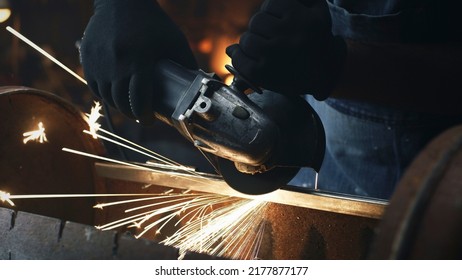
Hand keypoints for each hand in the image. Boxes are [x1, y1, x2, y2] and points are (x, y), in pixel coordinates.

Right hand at [79, 0, 196, 122]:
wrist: (122, 2)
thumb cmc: (153, 23)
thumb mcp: (175, 42)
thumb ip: (187, 65)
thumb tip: (198, 86)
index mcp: (139, 61)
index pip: (140, 101)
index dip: (145, 116)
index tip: (150, 121)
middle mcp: (116, 63)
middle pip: (122, 103)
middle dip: (133, 114)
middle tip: (141, 116)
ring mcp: (99, 62)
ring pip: (107, 97)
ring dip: (119, 106)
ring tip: (130, 106)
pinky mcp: (88, 59)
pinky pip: (94, 87)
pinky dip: (105, 95)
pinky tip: (115, 95)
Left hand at [226, 0, 345, 99]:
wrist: (324, 76)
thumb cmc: (317, 42)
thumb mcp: (318, 12)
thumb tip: (267, 7)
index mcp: (303, 19)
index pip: (271, 4)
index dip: (271, 13)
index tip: (278, 23)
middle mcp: (289, 36)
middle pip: (256, 21)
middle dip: (260, 29)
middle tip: (270, 38)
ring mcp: (274, 55)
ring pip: (246, 39)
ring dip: (250, 43)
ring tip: (262, 49)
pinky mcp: (263, 73)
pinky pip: (240, 59)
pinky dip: (239, 57)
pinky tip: (247, 58)